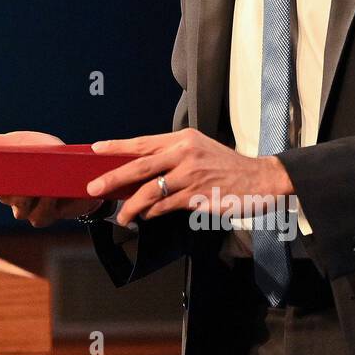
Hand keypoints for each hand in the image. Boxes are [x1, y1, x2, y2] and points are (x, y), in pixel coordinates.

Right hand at [0, 129, 102, 226]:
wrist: (82, 170)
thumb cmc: (48, 155)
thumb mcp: (20, 143)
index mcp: (2, 177)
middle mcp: (11, 196)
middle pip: (0, 196)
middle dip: (5, 189)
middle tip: (12, 179)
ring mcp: (28, 209)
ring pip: (19, 210)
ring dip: (29, 197)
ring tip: (38, 185)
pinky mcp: (46, 216)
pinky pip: (39, 216)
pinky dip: (45, 205)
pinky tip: (52, 194)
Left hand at [86, 128, 292, 225]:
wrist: (260, 179)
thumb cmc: (226, 165)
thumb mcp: (198, 149)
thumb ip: (171, 156)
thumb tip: (139, 170)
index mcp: (182, 139)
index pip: (143, 142)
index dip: (117, 147)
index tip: (95, 149)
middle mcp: (184, 154)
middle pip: (140, 166)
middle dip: (113, 178)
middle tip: (93, 187)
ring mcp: (191, 176)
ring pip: (151, 192)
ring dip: (131, 205)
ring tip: (121, 215)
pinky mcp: (198, 197)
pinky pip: (166, 206)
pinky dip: (152, 212)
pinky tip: (146, 216)